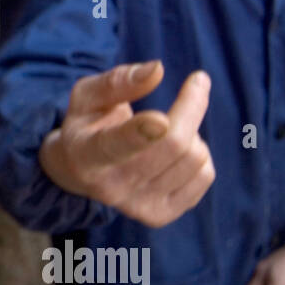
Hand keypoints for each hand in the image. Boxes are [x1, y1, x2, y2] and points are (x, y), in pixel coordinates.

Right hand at [37, 60, 213, 226]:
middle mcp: (110, 188)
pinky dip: (199, 154)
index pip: (115, 144)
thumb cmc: (87, 123)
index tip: (160, 119)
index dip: (141, 132)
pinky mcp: (160, 215)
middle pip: (172, 144)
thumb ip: (118, 81)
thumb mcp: (88, 95)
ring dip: (192, 132)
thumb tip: (158, 69)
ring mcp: (137, 207)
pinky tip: (175, 152)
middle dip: (192, 105)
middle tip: (198, 81)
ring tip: (168, 130)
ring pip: (195, 157)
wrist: (79, 171)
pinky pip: (205, 175)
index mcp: (86, 155)